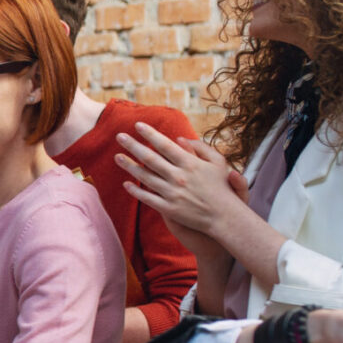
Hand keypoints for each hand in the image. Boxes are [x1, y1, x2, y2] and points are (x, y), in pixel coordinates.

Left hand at [115, 123, 248, 247]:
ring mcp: (172, 193)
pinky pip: (147, 198)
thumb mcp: (219, 162)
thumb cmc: (222, 187)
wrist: (224, 217)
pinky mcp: (169, 209)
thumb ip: (201, 148)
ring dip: (129, 166)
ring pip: (145, 177)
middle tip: (119, 136)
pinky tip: (126, 184)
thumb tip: (180, 139)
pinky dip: (136, 190)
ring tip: (117, 156)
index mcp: (190, 163)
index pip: (165, 145)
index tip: (137, 125)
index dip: (150, 134)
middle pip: (150, 158)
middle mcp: (179, 177)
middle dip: (133, 146)